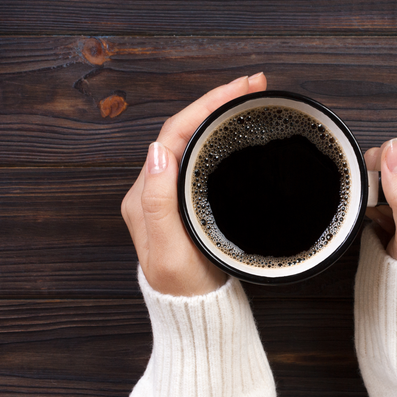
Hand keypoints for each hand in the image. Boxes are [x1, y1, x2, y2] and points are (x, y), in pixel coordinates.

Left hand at [121, 73, 267, 295]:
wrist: (195, 312)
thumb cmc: (183, 286)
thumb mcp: (169, 249)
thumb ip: (158, 202)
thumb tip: (158, 151)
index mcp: (144, 193)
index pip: (173, 134)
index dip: (206, 106)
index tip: (238, 89)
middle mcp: (154, 187)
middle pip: (184, 129)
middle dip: (216, 101)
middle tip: (252, 84)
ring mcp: (171, 192)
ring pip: (193, 139)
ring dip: (218, 113)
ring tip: (248, 96)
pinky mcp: (188, 199)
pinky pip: (202, 155)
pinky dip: (221, 135)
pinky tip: (237, 130)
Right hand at [364, 137, 396, 266]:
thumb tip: (394, 151)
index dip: (393, 166)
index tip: (381, 193)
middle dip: (386, 178)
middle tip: (382, 207)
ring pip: (394, 170)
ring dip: (380, 190)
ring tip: (385, 217)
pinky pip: (388, 187)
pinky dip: (377, 201)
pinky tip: (382, 220)